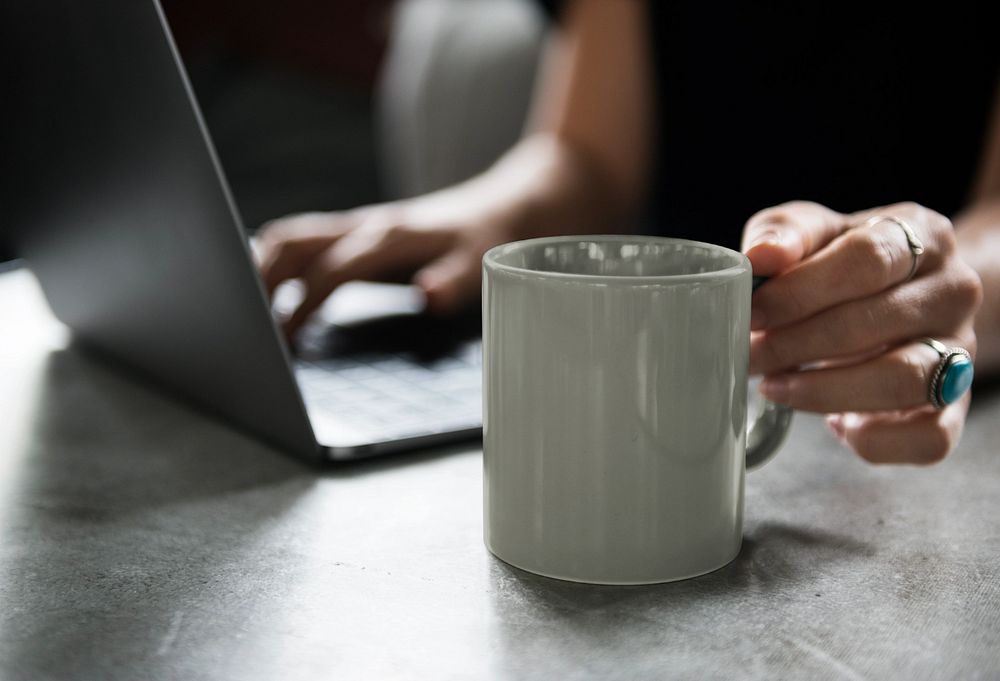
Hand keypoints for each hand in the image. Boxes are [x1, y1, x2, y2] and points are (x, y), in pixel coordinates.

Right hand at [256, 200, 510, 335]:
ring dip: (261, 267)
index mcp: (390, 237)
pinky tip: (267, 291)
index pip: (331, 270)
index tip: (282, 338)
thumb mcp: (482, 263)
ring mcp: (358, 226)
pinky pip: (304, 241)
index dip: (303, 304)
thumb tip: (427, 296)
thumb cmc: (488, 238)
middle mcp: (366, 226)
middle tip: (240, 323)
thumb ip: (454, 280)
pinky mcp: (356, 232)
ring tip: (240, 309)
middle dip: (259, 279)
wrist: (503, 205)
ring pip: (291, 237)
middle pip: (293, 242)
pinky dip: (277, 262)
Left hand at [742, 201, 981, 463]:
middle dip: (794, 345)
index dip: (800, 290)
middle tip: (748, 354)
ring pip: (902, 381)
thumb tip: (761, 257)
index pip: (866, 259)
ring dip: (824, 391)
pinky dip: (877, 441)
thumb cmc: (844, 260)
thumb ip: (786, 234)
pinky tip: (836, 425)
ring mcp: (961, 351)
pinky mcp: (955, 406)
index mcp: (923, 234)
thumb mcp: (814, 231)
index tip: (753, 311)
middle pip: (873, 323)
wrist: (902, 292)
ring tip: (775, 387)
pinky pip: (929, 438)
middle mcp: (953, 292)